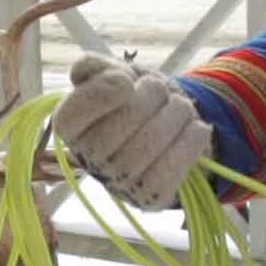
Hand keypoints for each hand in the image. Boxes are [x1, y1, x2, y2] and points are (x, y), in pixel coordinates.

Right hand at [51, 54, 212, 209]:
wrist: (167, 129)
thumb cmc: (135, 99)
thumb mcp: (114, 74)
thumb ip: (94, 67)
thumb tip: (80, 71)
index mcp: (70, 127)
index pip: (72, 114)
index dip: (104, 91)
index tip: (127, 81)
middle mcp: (88, 159)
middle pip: (120, 124)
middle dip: (151, 97)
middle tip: (161, 91)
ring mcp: (117, 183)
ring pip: (149, 145)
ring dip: (176, 116)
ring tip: (181, 107)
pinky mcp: (147, 198)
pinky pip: (171, 170)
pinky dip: (190, 143)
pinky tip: (196, 129)